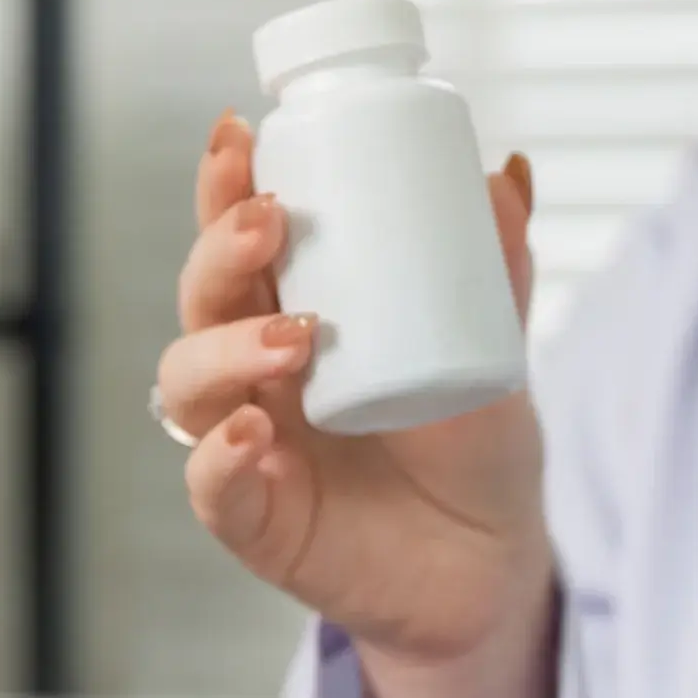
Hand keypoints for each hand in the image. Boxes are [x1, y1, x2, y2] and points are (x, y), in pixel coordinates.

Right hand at [158, 112, 553, 697]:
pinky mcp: (256, 519)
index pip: (241, 239)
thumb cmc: (474, 448)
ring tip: (295, 339)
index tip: (242, 134)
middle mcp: (256, 372)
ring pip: (187, 382)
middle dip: (220, 249)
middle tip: (268, 221)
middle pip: (201, 296)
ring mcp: (248, 443)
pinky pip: (210, 485)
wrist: (493, 564)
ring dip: (224, 347)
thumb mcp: (492, 352)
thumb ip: (496, 273)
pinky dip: (221, 456)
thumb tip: (510, 175)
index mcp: (297, 313)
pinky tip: (255, 432)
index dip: (225, 184)